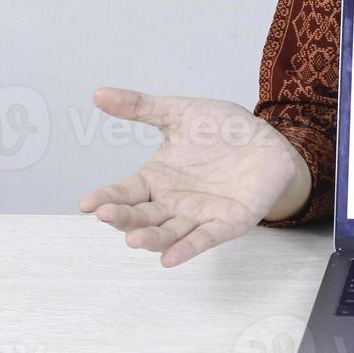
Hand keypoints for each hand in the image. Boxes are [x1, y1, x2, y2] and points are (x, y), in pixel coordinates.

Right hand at [76, 87, 309, 267]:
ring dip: (150, 239)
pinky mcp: (227, 222)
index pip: (124, 193)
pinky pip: (204, 239)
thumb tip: (98, 93)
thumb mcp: (180, 113)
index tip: (86, 203)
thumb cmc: (222, 130)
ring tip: (133, 240)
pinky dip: (187, 248)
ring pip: (168, 232)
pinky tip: (169, 259)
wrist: (268, 139)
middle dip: (123, 218)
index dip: (106, 198)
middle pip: (141, 216)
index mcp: (157, 179)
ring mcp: (198, 214)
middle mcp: (172, 202)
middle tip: (106, 216)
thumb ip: (141, 107)